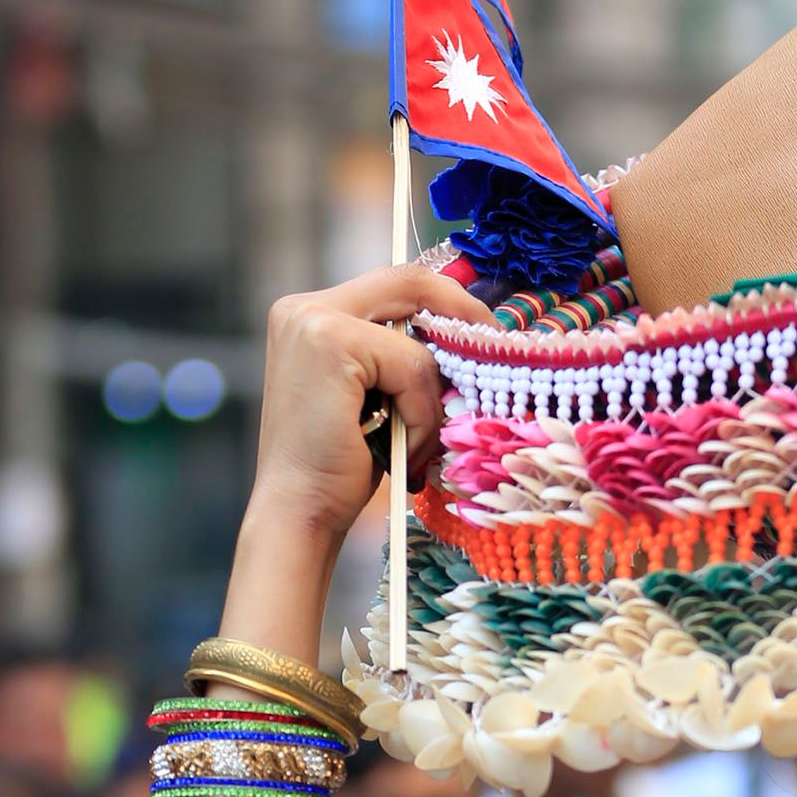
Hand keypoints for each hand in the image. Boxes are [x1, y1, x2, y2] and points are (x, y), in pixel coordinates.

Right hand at [253, 261, 491, 544]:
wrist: (300, 514)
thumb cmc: (340, 469)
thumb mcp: (374, 398)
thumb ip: (400, 357)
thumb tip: (468, 336)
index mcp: (310, 314)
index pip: (396, 283)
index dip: (447, 301)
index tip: (485, 332)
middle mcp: (304, 308)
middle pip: (410, 283)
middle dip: (462, 317)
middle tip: (496, 353)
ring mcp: (313, 320)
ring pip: (417, 341)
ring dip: (433, 401)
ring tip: (420, 448)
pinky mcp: (332, 342)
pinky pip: (412, 368)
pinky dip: (422, 415)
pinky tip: (406, 452)